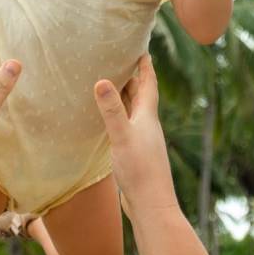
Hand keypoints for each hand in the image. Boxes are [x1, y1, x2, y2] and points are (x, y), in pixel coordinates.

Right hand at [93, 55, 176, 214]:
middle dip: (133, 77)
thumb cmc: (140, 171)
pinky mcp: (134, 154)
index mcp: (147, 117)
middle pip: (140, 95)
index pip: (148, 84)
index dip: (145, 66)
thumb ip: (112, 110)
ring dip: (124, 96)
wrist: (151, 206)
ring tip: (111, 83)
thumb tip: (103, 81)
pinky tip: (109, 120)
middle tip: (120, 59)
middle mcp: (147, 126)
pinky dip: (118, 116)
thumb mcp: (122, 137)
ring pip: (132, 111)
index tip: (141, 48)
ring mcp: (141, 140)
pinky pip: (125, 127)